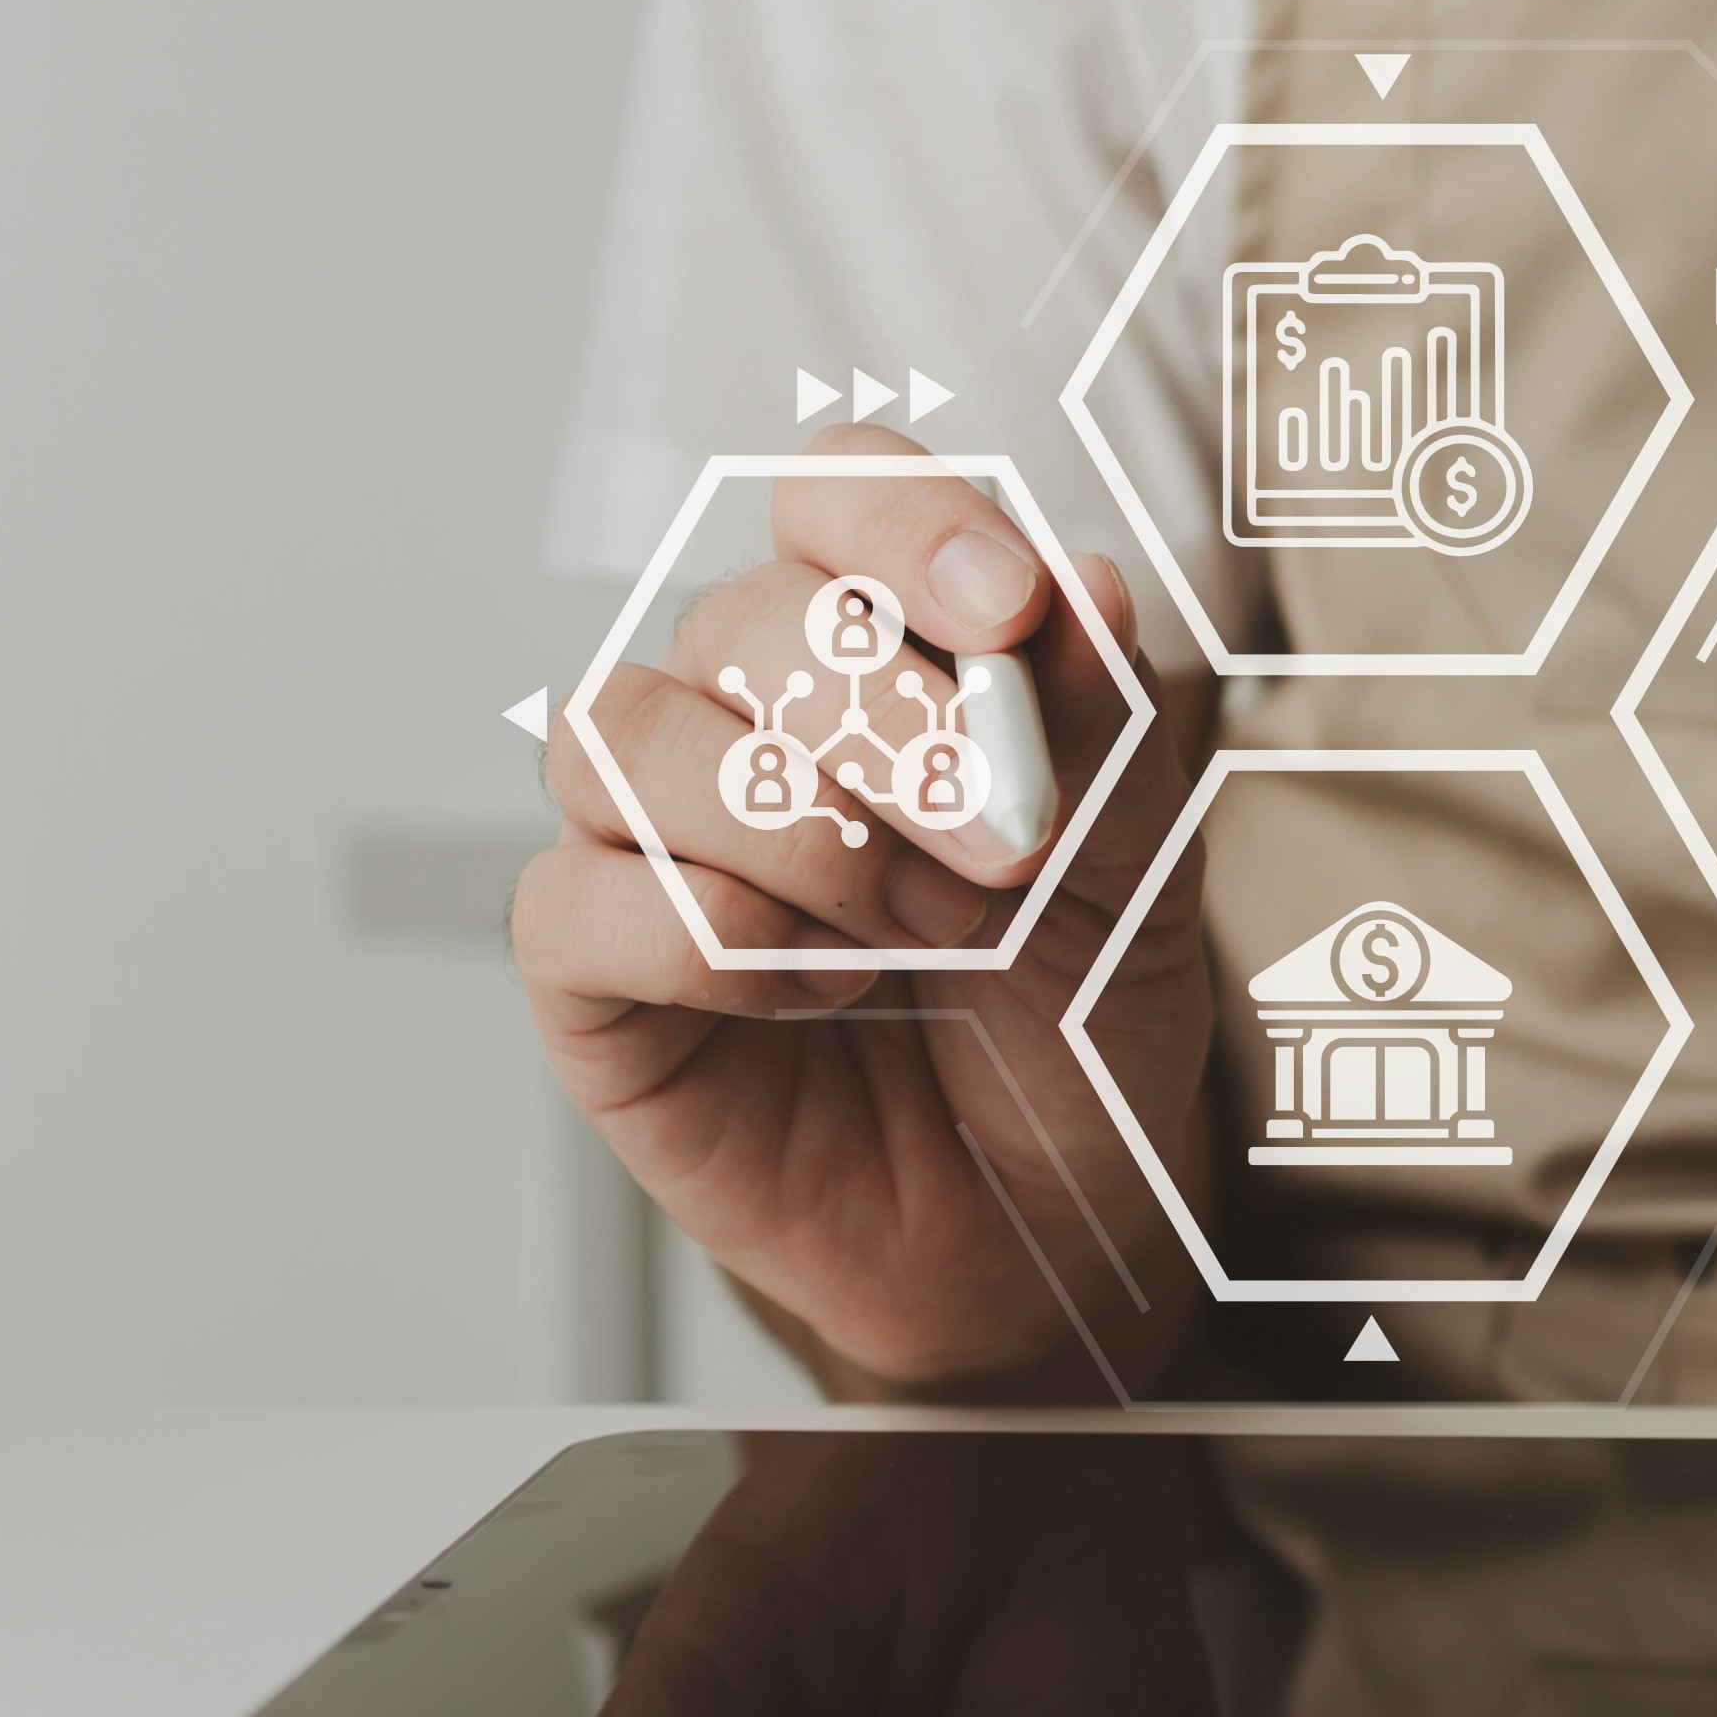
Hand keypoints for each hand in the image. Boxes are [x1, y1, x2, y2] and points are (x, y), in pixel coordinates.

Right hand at [509, 425, 1212, 1397]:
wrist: (1042, 1224)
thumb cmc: (1070, 1020)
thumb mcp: (1134, 867)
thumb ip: (1103, 724)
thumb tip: (1077, 580)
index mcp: (872, 641)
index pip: (834, 492)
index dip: (903, 523)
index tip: (1004, 609)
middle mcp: (740, 708)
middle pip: (743, 614)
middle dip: (889, 724)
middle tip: (1005, 848)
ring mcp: (646, 833)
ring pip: (628, 729)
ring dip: (797, 830)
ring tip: (916, 929)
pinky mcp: (587, 969)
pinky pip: (582, 899)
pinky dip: (713, 939)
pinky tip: (815, 992)